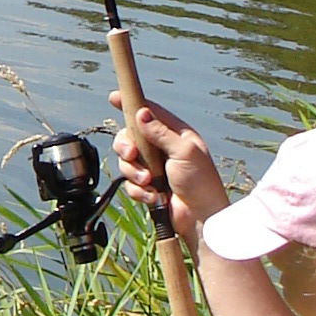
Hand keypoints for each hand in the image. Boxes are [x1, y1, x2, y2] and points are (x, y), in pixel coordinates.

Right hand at [109, 92, 229, 246]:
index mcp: (174, 134)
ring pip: (126, 162)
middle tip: (132, 155)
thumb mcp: (184, 152)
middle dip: (126, 147)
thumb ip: (160, 133)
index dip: (131, 104)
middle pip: (129, 137)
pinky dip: (139, 191)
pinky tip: (154, 197)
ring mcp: (153, 168)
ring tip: (150, 182)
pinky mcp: (147, 186)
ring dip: (135, 173)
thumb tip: (141, 114)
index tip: (114, 97)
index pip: (149, 112)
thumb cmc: (201, 182)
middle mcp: (161, 148)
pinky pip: (130, 184)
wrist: (201, 217)